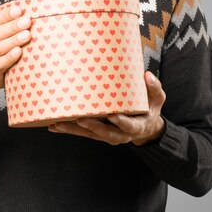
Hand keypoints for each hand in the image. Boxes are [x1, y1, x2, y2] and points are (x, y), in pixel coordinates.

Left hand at [48, 71, 165, 145]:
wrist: (146, 128)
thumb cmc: (150, 108)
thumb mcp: (157, 99)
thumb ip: (154, 88)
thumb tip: (146, 75)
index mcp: (136, 126)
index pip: (129, 125)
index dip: (121, 122)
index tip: (112, 115)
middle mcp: (121, 135)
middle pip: (105, 133)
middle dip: (92, 127)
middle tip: (79, 119)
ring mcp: (108, 136)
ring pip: (90, 135)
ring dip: (73, 130)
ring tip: (57, 125)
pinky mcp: (98, 134)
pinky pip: (83, 134)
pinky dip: (69, 130)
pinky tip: (54, 127)